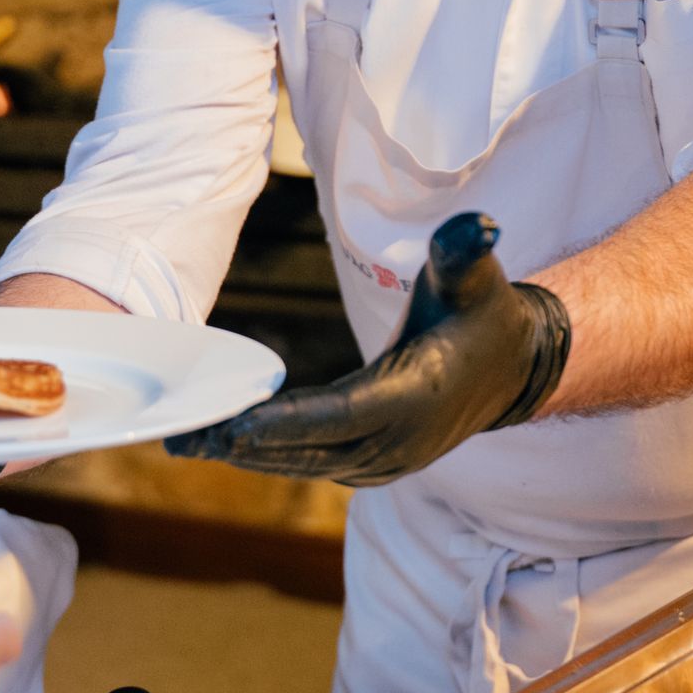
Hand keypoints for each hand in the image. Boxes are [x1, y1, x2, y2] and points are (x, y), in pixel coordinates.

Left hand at [166, 209, 570, 486]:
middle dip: (245, 444)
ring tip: (188, 442)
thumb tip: (475, 224)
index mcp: (417, 394)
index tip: (230, 425)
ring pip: (306, 464)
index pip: (341, 413)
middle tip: (182, 435)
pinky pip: (315, 465)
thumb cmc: (481, 312)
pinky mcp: (376, 468)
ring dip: (249, 456)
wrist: (510, 367)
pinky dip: (271, 458)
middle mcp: (400, 441)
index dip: (284, 423)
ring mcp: (388, 462)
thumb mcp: (474, 275)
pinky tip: (228, 445)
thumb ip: (462, 250)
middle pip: (310, 449)